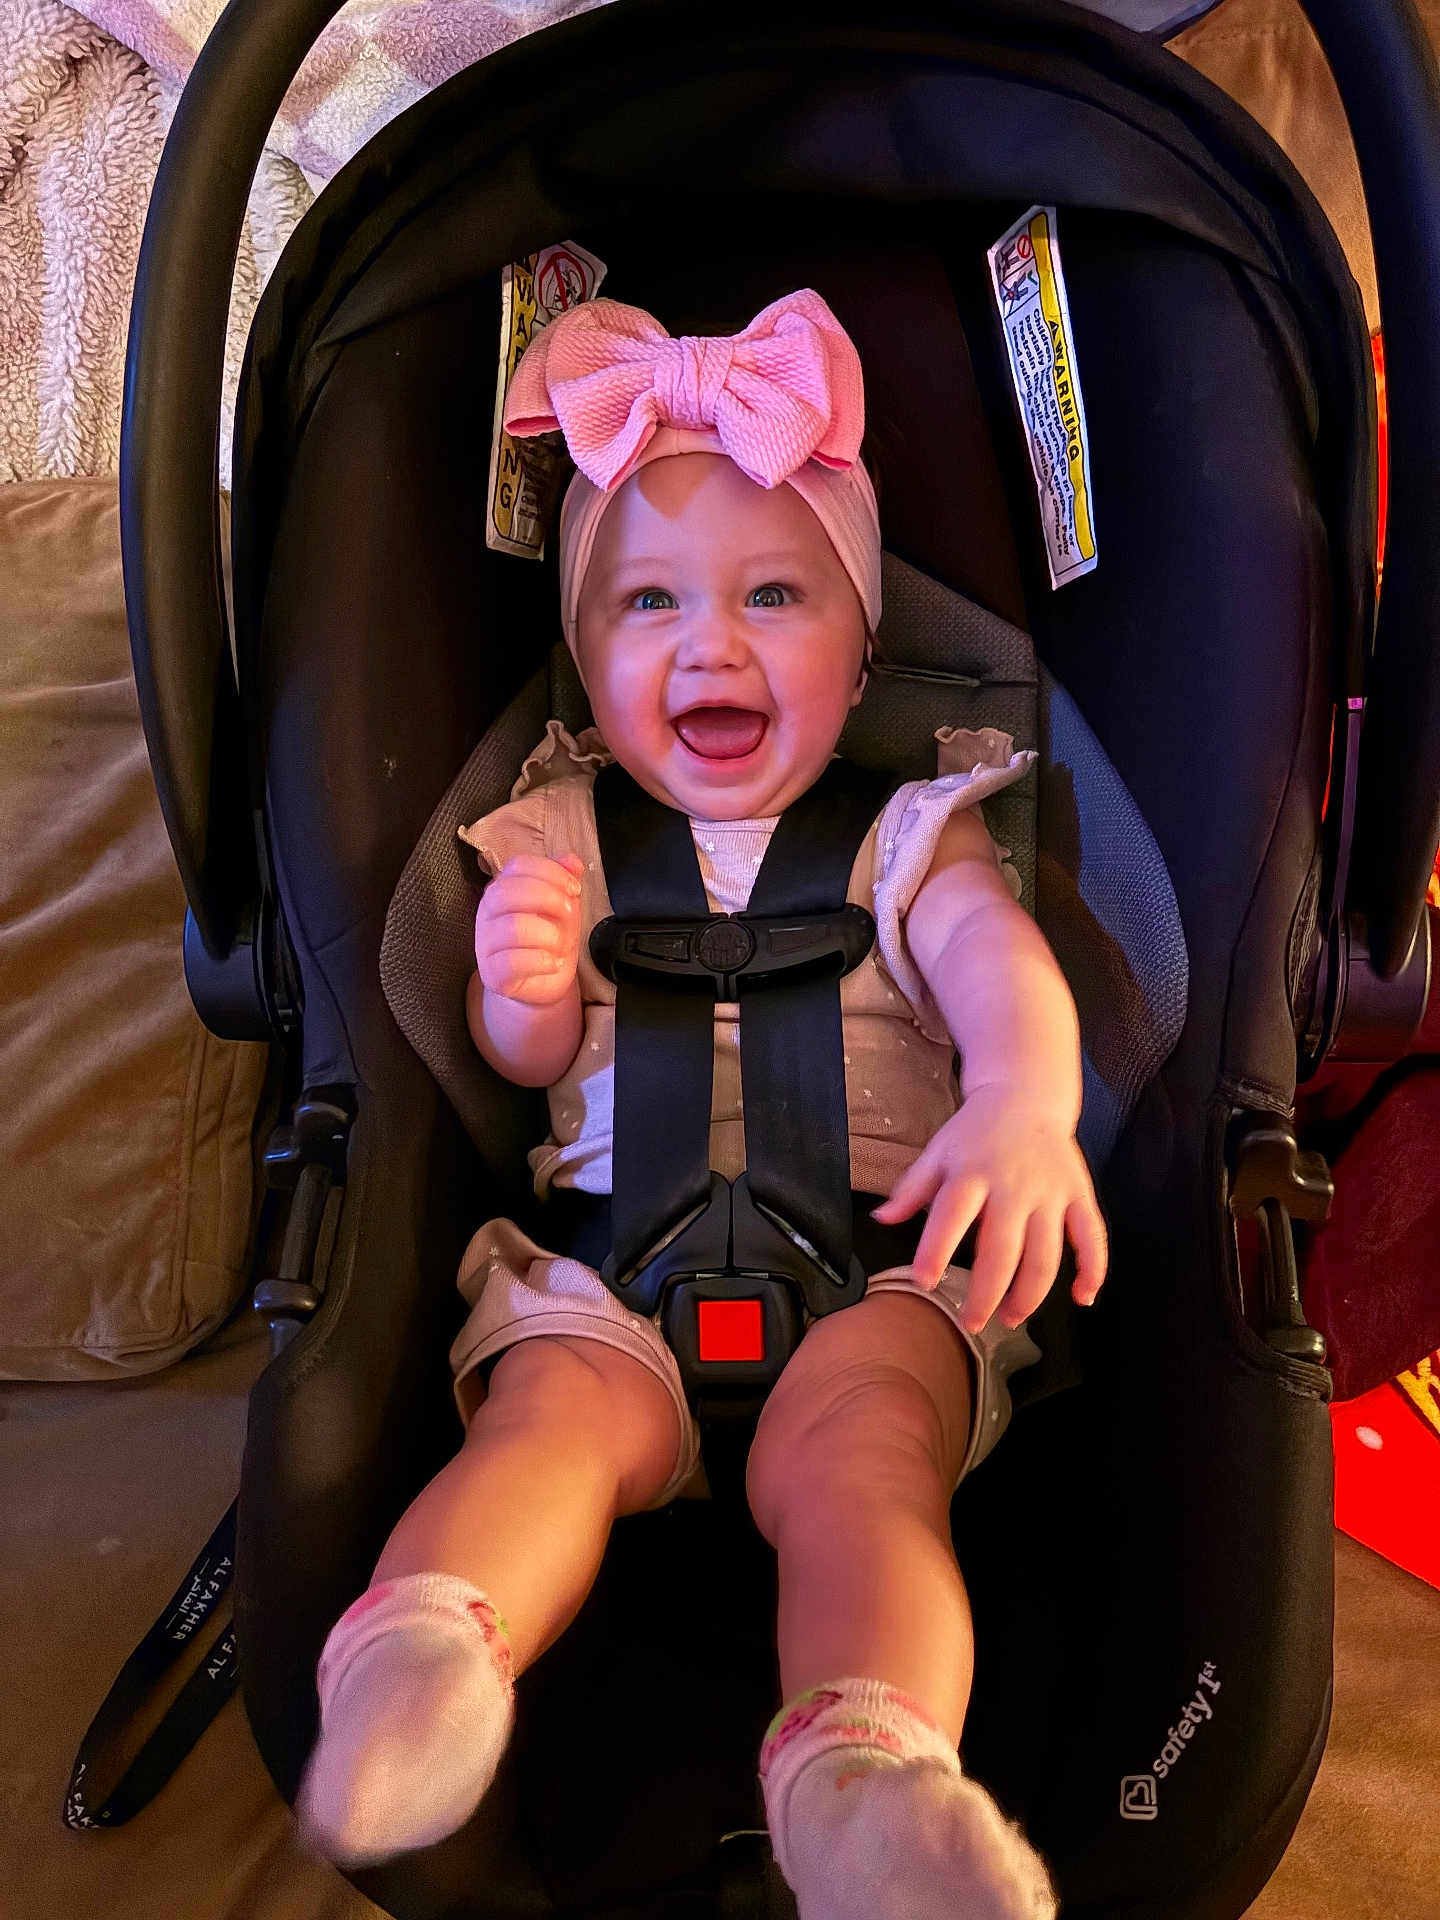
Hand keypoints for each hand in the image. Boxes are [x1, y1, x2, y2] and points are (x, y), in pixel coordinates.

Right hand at [474, 851, 585, 1005]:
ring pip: (512, 928)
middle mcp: (488, 913)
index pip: (518, 866)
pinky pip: (512, 962)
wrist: (543, 982)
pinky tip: (553, 963)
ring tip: (560, 944)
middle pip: (507, 892)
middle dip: (547, 898)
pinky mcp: (492, 974)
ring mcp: (486, 944)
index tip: (574, 888)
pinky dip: (541, 961)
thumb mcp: (561, 903)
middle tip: (569, 911)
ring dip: (547, 934)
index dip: (550, 872)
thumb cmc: (548, 939)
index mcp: (502, 888)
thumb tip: (572, 861)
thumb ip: (564, 878)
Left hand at [869, 1084, 1107, 1333]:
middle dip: (987, 1293)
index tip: (924, 1283)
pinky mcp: (1079, 1195)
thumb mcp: (938, 1152)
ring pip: (1046, 1254)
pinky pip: (1092, 1237)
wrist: (1026, 1096)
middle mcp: (1014, 1186)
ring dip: (1030, 1294)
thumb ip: (912, 1189)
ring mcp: (1051, 1192)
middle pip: (1003, 1249)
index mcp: (973, 1173)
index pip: (951, 1216)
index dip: (935, 1251)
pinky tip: (1082, 1298)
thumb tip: (880, 1220)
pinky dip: (1093, 1270)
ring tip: (1011, 1318)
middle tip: (972, 1322)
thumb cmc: (975, 1132)